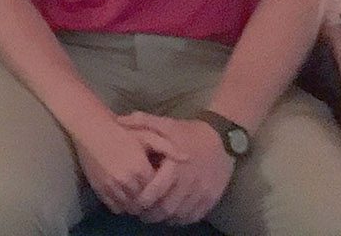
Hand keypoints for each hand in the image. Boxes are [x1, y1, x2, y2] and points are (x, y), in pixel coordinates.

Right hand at [72, 113, 176, 215]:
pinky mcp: (100, 189)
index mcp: (140, 169)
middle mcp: (126, 181)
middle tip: (153, 200)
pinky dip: (122, 206)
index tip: (164, 190)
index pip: (157, 191)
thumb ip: (167, 147)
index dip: (162, 192)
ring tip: (140, 200)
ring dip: (137, 206)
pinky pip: (116, 207)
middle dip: (150, 203)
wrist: (91, 129)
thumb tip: (188, 158)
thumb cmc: (121, 132)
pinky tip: (126, 198)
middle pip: (144, 203)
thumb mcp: (147, 135)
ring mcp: (111, 186)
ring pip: (130, 208)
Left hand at [119, 113, 234, 223]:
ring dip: (164, 218)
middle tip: (139, 212)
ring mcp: (202, 192)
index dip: (140, 201)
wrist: (222, 138)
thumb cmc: (188, 132)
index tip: (131, 201)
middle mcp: (189, 182)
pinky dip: (181, 219)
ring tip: (153, 214)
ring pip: (179, 215)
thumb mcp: (165, 123)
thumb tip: (119, 120)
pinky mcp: (212, 198)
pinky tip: (172, 214)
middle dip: (150, 213)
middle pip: (166, 208)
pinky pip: (194, 216)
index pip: (154, 192)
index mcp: (174, 166)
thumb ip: (141, 122)